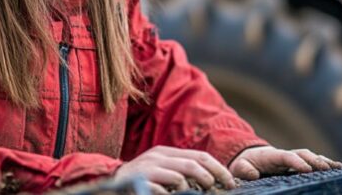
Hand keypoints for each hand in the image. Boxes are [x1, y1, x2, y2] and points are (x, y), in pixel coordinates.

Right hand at [114, 146, 236, 193]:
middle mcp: (158, 156)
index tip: (231, 183)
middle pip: (194, 164)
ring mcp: (148, 169)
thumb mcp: (162, 170)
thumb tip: (211, 178)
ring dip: (192, 189)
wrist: (110, 184)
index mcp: (166, 152)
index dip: (219, 169)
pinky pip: (162, 190)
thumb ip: (181, 170)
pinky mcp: (140, 182)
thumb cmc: (141, 180)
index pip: (200, 156)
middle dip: (211, 177)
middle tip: (216, 189)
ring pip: (180, 177)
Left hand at [228, 146, 341, 179]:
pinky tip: (337, 167)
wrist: (248, 157)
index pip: (287, 157)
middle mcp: (285, 154)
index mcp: (272, 155)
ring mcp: (292, 158)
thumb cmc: (244, 163)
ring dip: (323, 161)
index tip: (306, 169)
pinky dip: (324, 163)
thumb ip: (245, 170)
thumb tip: (253, 175)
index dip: (297, 162)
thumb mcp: (239, 167)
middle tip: (326, 169)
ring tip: (336, 167)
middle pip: (303, 154)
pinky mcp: (297, 163)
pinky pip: (312, 162)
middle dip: (315, 160)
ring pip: (310, 157)